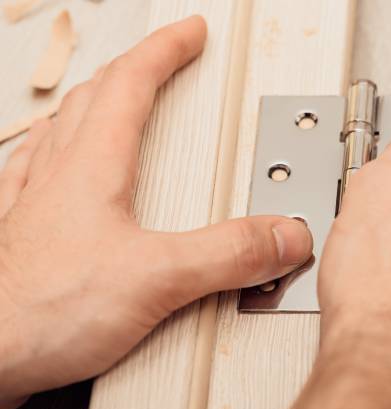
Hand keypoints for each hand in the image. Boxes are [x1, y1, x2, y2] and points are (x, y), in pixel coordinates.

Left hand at [0, 16, 311, 408]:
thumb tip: (283, 237)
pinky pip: (37, 175)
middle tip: (159, 58)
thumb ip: (228, 254)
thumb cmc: (39, 312)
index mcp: (91, 167)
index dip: (165, 52)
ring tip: (110, 98)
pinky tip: (55, 169)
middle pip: (95, 98)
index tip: (190, 33)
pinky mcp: (23, 240)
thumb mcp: (157, 278)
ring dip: (92, 104)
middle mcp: (57, 176)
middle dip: (134, 68)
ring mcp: (34, 206)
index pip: (130, 85)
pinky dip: (56, 155)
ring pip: (62, 132)